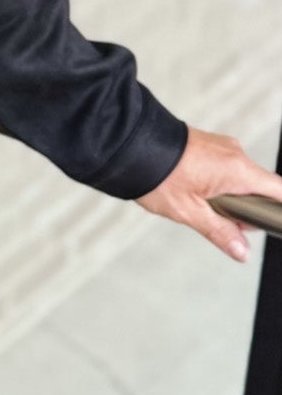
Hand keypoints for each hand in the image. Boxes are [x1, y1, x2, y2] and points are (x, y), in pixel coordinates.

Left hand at [137, 126, 281, 261]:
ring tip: (198, 202)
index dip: (279, 210)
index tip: (273, 223)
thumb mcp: (189, 211)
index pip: (279, 191)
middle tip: (218, 219)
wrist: (129, 143)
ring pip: (240, 179)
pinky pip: (225, 168)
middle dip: (245, 209)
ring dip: (229, 196)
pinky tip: (194, 190)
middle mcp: (235, 153)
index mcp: (237, 170)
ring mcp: (223, 146)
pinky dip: (218, 183)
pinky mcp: (210, 144)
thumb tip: (242, 251)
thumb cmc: (156, 173)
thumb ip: (220, 232)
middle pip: (258, 187)